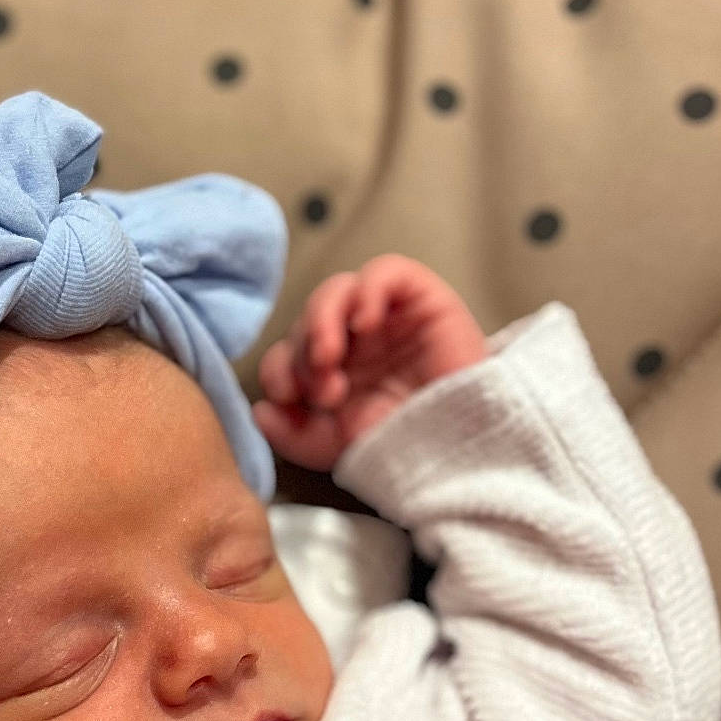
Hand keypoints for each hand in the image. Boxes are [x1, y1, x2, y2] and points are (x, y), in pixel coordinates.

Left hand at [252, 255, 488, 472]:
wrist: (461, 447)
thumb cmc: (405, 447)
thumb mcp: (335, 448)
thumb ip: (289, 434)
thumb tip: (258, 410)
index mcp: (335, 371)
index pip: (288, 352)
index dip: (279, 371)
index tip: (291, 401)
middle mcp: (357, 341)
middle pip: (308, 319)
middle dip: (302, 352)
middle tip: (322, 389)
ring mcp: (387, 318)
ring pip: (336, 290)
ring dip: (322, 321)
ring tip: (331, 358)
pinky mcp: (421, 299)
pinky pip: (384, 272)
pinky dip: (367, 290)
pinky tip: (365, 323)